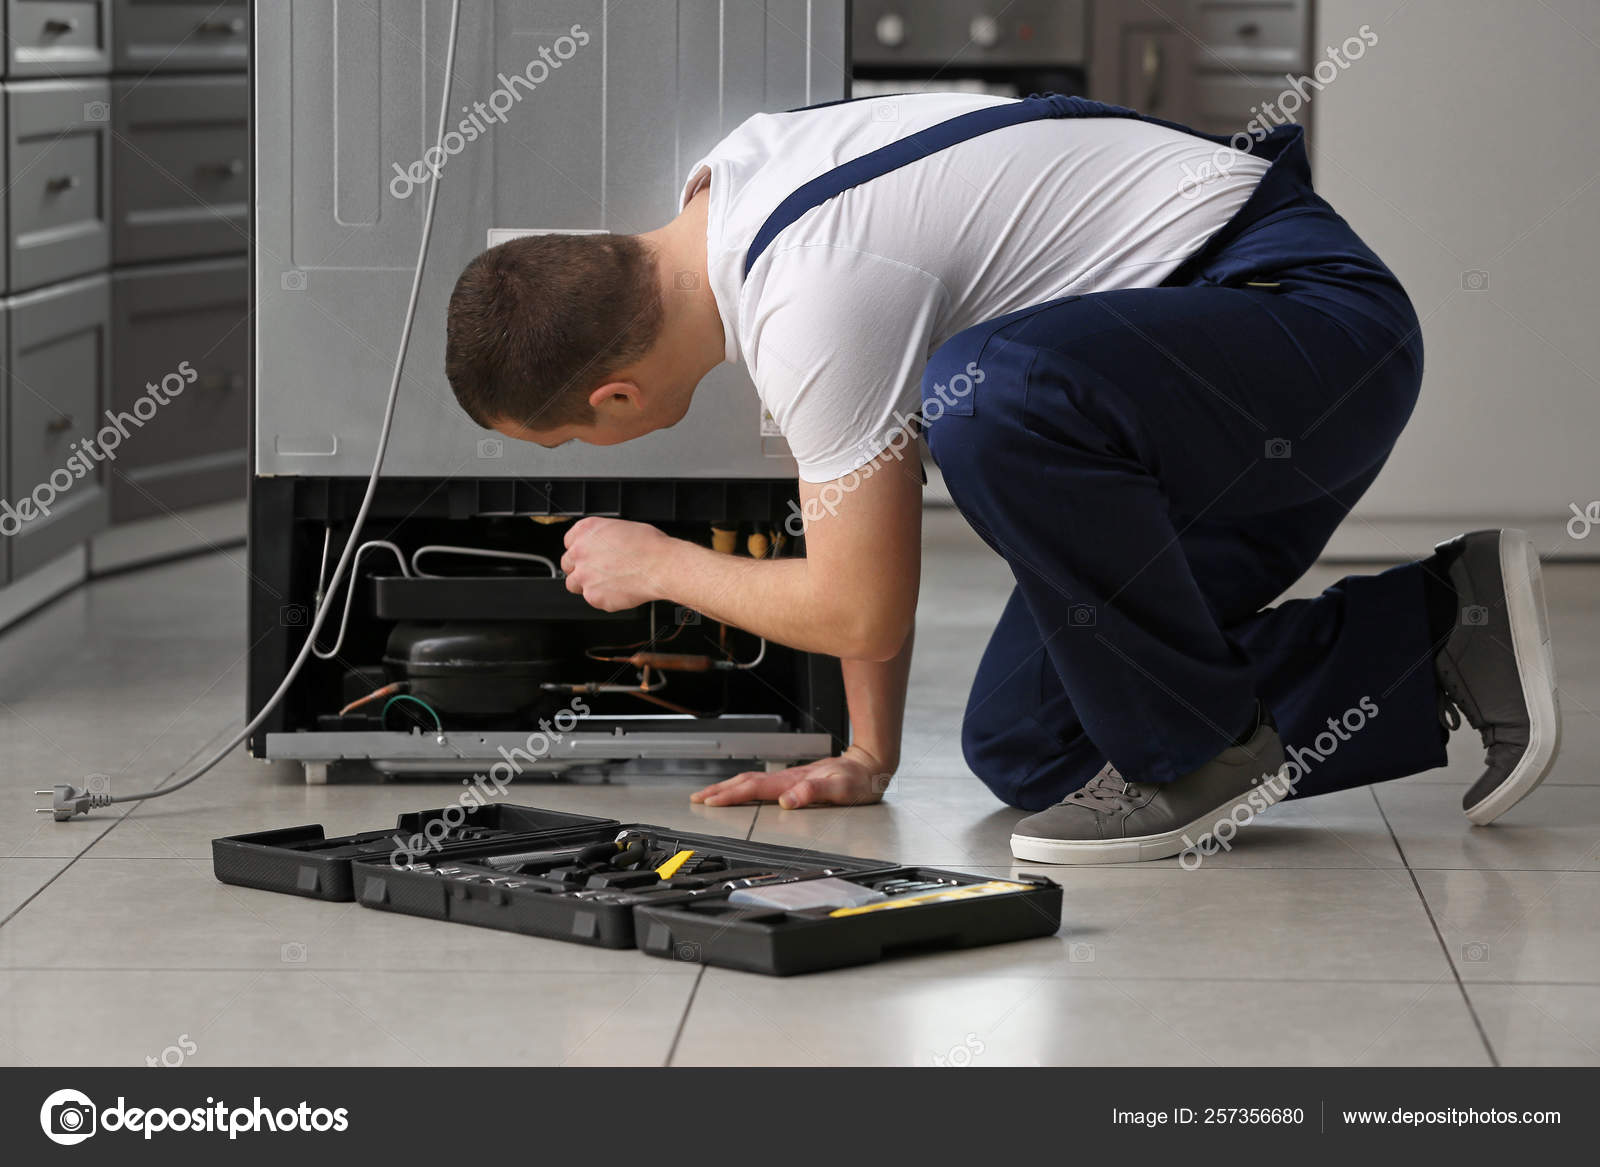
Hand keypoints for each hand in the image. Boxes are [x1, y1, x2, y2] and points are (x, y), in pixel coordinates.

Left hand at [560, 517, 673, 610]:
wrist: (660, 566)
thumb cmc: (649, 545)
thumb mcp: (622, 527)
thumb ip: (604, 537)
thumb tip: (604, 545)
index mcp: (586, 531)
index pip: (569, 542)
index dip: (580, 550)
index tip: (587, 555)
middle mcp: (579, 552)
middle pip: (568, 564)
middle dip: (580, 568)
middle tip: (597, 571)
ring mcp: (584, 576)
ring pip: (574, 585)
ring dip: (587, 585)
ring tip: (607, 583)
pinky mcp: (593, 597)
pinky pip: (593, 600)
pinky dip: (605, 598)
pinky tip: (620, 590)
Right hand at [691, 745, 893, 808]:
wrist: (869, 765)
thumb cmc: (857, 780)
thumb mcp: (839, 790)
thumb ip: (814, 794)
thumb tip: (787, 801)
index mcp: (792, 782)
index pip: (754, 789)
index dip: (730, 795)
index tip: (710, 802)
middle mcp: (788, 779)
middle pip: (746, 782)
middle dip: (719, 790)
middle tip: (697, 798)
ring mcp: (789, 778)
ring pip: (751, 781)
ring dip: (728, 788)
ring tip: (710, 795)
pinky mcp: (793, 780)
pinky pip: (760, 783)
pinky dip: (743, 787)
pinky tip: (740, 790)